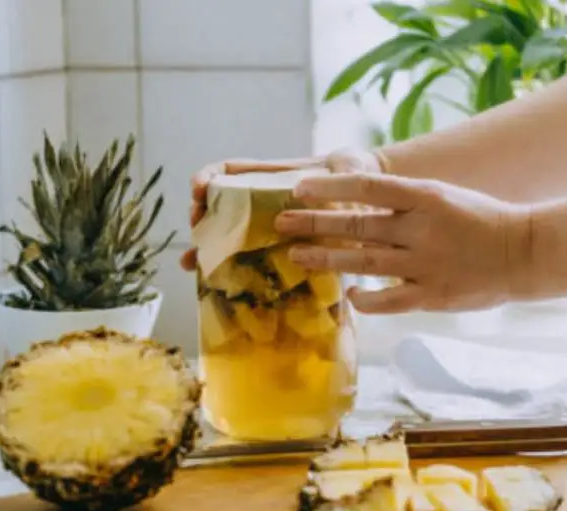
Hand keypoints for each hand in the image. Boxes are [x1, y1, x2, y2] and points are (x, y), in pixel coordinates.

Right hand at [180, 148, 383, 270]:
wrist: (374, 196)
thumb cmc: (359, 177)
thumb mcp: (350, 172)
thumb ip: (345, 179)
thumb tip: (345, 197)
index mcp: (275, 176)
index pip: (230, 172)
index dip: (208, 177)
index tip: (199, 189)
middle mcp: (264, 199)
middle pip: (218, 204)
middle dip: (199, 215)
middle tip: (195, 229)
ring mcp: (268, 224)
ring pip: (225, 233)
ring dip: (204, 246)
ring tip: (191, 263)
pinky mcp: (277, 248)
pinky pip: (245, 258)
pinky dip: (225, 267)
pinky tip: (211, 283)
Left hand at [274, 172, 533, 313]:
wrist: (524, 252)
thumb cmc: (481, 220)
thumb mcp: (443, 196)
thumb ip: (405, 200)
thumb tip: (359, 197)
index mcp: (426, 197)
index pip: (367, 187)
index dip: (330, 187)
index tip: (299, 188)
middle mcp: (421, 229)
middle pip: (357, 225)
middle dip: (315, 223)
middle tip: (281, 222)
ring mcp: (425, 264)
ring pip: (364, 262)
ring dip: (327, 258)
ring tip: (297, 255)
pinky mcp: (432, 295)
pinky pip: (388, 301)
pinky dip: (365, 300)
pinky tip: (348, 297)